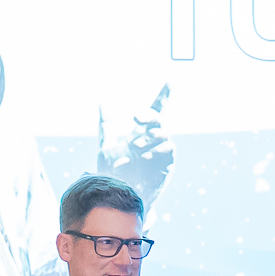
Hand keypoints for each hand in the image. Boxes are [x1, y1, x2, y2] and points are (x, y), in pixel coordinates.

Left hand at [108, 85, 173, 200]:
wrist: (119, 194)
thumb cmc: (112, 171)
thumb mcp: (106, 144)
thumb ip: (107, 124)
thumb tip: (103, 101)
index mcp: (140, 131)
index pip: (155, 110)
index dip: (164, 95)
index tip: (171, 81)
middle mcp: (152, 139)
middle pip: (158, 118)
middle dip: (149, 116)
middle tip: (135, 118)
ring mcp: (160, 151)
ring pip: (163, 133)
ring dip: (150, 136)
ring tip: (135, 146)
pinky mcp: (167, 163)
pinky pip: (169, 149)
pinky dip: (158, 149)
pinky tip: (145, 155)